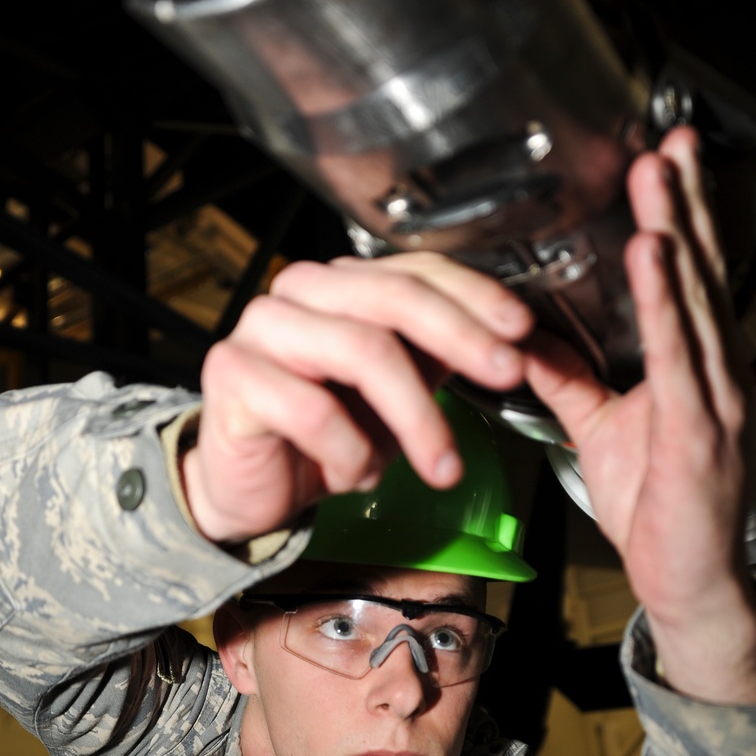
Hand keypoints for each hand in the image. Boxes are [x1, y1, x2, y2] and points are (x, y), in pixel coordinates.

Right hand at [181, 253, 533, 544]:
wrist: (252, 486)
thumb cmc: (327, 432)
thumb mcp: (400, 388)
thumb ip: (442, 353)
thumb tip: (515, 340)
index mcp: (343, 283)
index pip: (417, 269)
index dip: (474, 295)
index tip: (522, 332)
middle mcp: (299, 291)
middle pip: (393, 297)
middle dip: (461, 337)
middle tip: (506, 375)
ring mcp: (261, 328)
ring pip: (363, 351)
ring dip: (417, 417)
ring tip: (440, 467)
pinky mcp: (233, 375)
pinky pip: (313, 411)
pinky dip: (350, 453)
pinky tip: (355, 475)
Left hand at [525, 127, 755, 701]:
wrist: (686, 583)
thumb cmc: (656, 505)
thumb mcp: (599, 426)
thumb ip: (566, 377)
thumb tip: (522, 334)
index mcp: (693, 368)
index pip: (685, 279)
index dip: (677, 217)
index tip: (660, 160)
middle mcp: (715, 374)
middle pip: (700, 274)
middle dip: (684, 203)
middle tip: (667, 139)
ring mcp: (716, 402)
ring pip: (696, 304)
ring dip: (677, 235)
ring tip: (656, 179)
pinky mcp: (703, 435)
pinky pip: (680, 361)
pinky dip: (667, 307)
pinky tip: (655, 261)